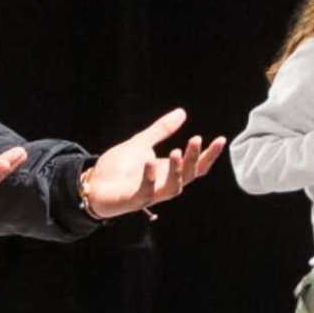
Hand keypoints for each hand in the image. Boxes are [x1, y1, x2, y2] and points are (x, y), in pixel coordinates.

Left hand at [78, 108, 226, 218]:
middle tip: (195, 139)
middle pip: (188, 176)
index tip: (220, 139)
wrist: (93, 183)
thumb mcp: (141, 142)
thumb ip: (161, 130)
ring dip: (177, 170)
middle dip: (193, 158)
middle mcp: (163, 184)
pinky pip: (146, 191)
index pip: (196, 166)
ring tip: (177, 150)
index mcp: (168, 172)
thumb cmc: (118, 167)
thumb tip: (182, 112)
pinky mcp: (133, 200)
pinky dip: (149, 177)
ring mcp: (150, 194)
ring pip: (173, 188)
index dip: (209, 155)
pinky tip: (149, 160)